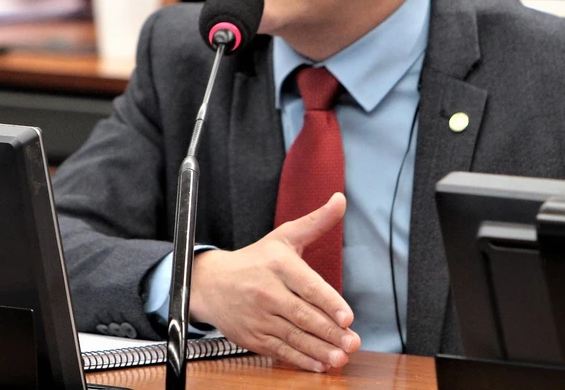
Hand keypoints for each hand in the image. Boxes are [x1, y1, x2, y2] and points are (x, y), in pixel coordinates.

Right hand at [190, 193, 359, 371]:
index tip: (347, 317)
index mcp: (278, 265)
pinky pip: (281, 351)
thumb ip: (316, 222)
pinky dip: (301, 360)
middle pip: (303, 315)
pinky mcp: (253, 337)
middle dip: (330, 332)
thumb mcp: (284, 237)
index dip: (328, 303)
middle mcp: (267, 291)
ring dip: (320, 349)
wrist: (211, 283)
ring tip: (341, 357)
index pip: (307, 286)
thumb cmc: (255, 259)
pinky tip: (319, 364)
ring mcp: (259, 316)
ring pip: (294, 336)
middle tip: (352, 343)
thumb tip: (340, 200)